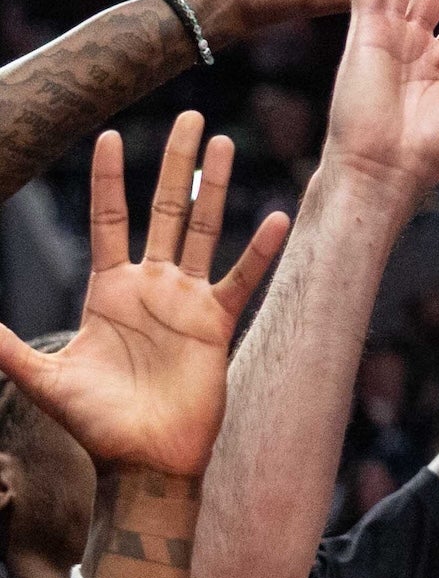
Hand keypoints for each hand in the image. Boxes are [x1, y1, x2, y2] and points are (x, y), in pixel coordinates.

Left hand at [0, 114, 287, 477]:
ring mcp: (187, 300)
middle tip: (189, 116)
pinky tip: (273, 217)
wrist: (144, 461)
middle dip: (175, 162)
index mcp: (109, 290)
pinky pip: (241, 278)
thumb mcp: (44, 379)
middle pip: (165, 209)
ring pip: (205, 229)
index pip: (109, 219)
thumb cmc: (95, 424)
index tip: (110, 135)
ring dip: (215, 187)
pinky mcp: (216, 323)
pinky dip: (258, 250)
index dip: (110, 179)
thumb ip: (7, 347)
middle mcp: (151, 285)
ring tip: (224, 144)